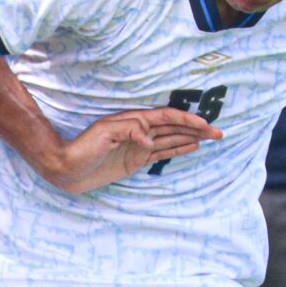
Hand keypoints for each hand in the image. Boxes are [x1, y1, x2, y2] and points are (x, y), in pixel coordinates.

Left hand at [42, 107, 221, 193]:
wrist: (66, 168)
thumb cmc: (81, 149)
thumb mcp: (103, 135)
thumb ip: (128, 131)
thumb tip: (150, 140)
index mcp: (133, 121)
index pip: (166, 118)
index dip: (186, 119)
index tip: (204, 124)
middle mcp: (139, 132)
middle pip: (173, 127)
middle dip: (196, 128)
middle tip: (219, 133)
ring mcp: (139, 146)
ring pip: (171, 139)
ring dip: (191, 137)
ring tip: (212, 137)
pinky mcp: (135, 161)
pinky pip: (162, 153)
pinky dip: (178, 149)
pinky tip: (191, 146)